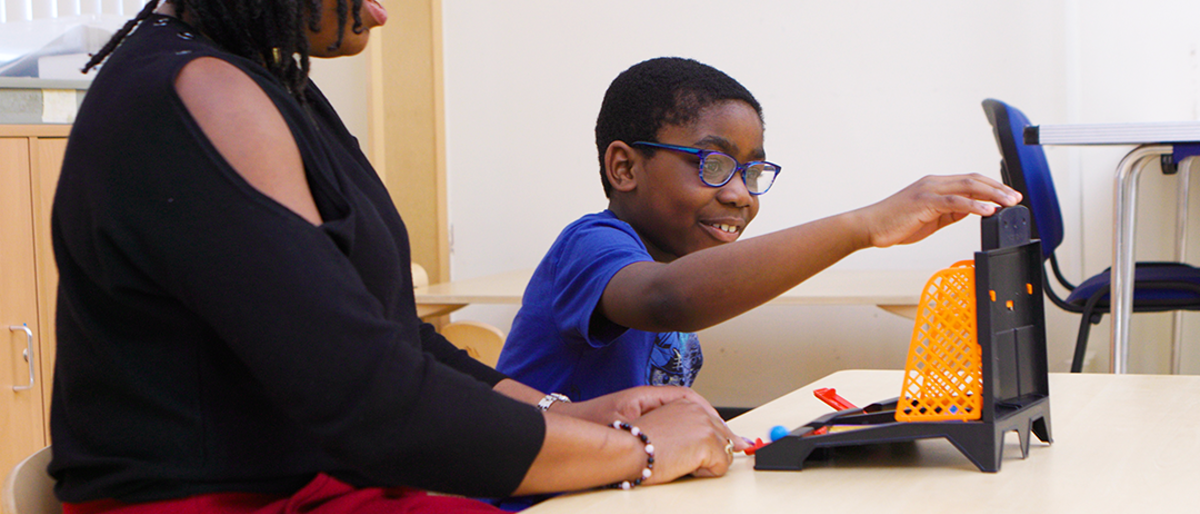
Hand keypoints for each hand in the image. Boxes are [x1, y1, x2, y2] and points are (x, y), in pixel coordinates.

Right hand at [630, 398, 738, 483]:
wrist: (628, 450)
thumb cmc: (638, 444)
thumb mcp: (665, 427)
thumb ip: (689, 428)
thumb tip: (726, 441)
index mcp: (686, 405)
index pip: (714, 424)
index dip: (709, 442)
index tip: (704, 449)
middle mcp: (698, 411)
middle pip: (724, 436)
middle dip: (710, 451)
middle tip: (684, 456)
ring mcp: (705, 425)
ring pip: (725, 451)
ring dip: (705, 462)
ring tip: (679, 459)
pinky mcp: (707, 442)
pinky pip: (721, 466)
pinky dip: (705, 473)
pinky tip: (683, 465)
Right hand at [856, 173, 1020, 247]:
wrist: (870, 227)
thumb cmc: (894, 224)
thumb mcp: (929, 218)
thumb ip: (949, 212)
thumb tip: (971, 211)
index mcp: (935, 186)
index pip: (970, 181)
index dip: (993, 188)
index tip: (1009, 197)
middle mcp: (934, 183)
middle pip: (974, 180)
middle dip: (999, 189)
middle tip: (1017, 197)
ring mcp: (929, 190)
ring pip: (968, 187)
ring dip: (993, 194)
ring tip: (1009, 203)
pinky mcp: (924, 202)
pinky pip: (955, 202)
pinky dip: (974, 205)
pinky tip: (988, 211)